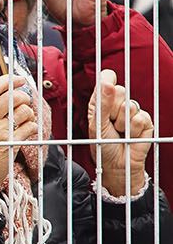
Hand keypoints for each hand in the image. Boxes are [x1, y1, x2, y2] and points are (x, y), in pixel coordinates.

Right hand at [0, 75, 36, 204]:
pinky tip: (24, 131)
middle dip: (22, 96)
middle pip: (11, 97)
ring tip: (24, 118)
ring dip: (28, 112)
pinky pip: (30, 127)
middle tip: (23, 100)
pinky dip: (31, 127)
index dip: (8, 80)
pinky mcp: (11, 143)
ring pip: (23, 111)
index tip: (18, 78)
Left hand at [88, 68, 153, 198]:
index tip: (104, 97)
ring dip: (122, 122)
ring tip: (119, 132)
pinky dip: (133, 130)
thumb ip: (103, 102)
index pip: (106, 79)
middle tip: (110, 123)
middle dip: (112, 109)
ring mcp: (134, 111)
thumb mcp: (97, 123)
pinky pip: (140, 118)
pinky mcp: (145, 121)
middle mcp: (118, 104)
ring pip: (130, 105)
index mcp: (102, 101)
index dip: (106, 85)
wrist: (117, 165)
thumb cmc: (102, 145)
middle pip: (120, 90)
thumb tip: (108, 80)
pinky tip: (130, 137)